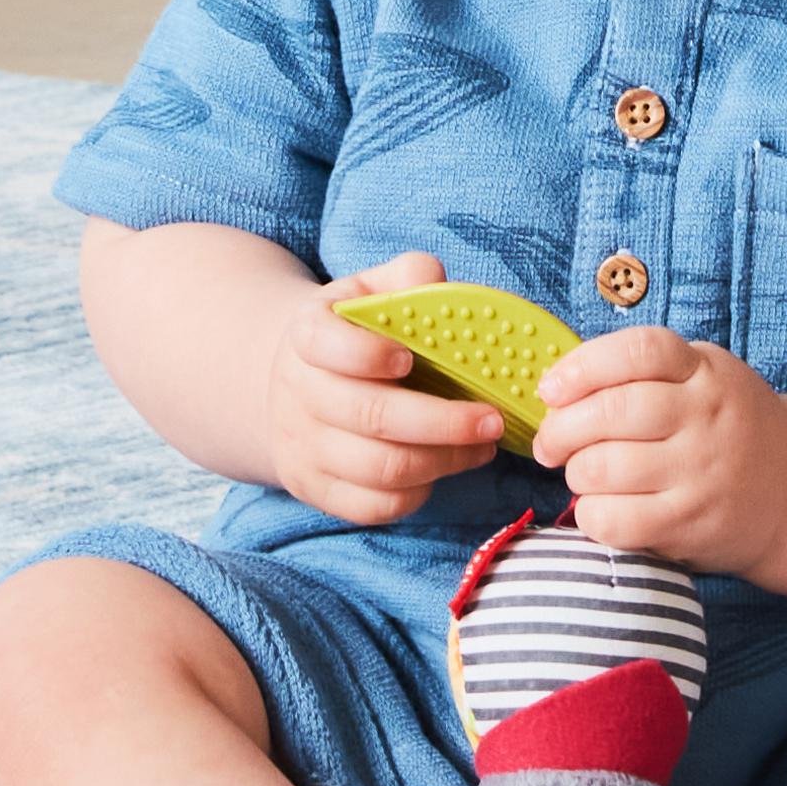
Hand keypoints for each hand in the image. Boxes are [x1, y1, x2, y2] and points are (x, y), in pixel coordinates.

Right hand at [265, 252, 502, 524]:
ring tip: (483, 445)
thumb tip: (435, 279)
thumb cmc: (353, 332)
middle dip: (441, 421)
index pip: (327, 344)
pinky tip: (445, 467)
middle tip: (491, 419)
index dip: (367, 354)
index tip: (410, 358)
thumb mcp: (369, 292)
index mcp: (308, 335)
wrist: (294, 384)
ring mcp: (304, 448)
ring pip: (379, 469)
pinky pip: (373, 507)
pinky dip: (417, 493)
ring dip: (443, 460)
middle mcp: (298, 394)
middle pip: (371, 417)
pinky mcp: (316, 490)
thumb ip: (406, 278)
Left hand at [528, 325, 786, 576]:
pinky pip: (614, 520)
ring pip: (603, 468)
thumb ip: (647, 373)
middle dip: (561, 427)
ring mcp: (700, 474)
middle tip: (550, 441)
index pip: (639, 351)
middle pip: (611, 411)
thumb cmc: (729, 427)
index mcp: (705, 372)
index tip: (552, 388)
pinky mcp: (689, 525)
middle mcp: (705, 418)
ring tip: (581, 472)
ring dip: (575, 471)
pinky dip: (590, 513)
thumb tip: (561, 386)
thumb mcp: (706, 377)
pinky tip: (598, 506)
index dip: (583, 365)